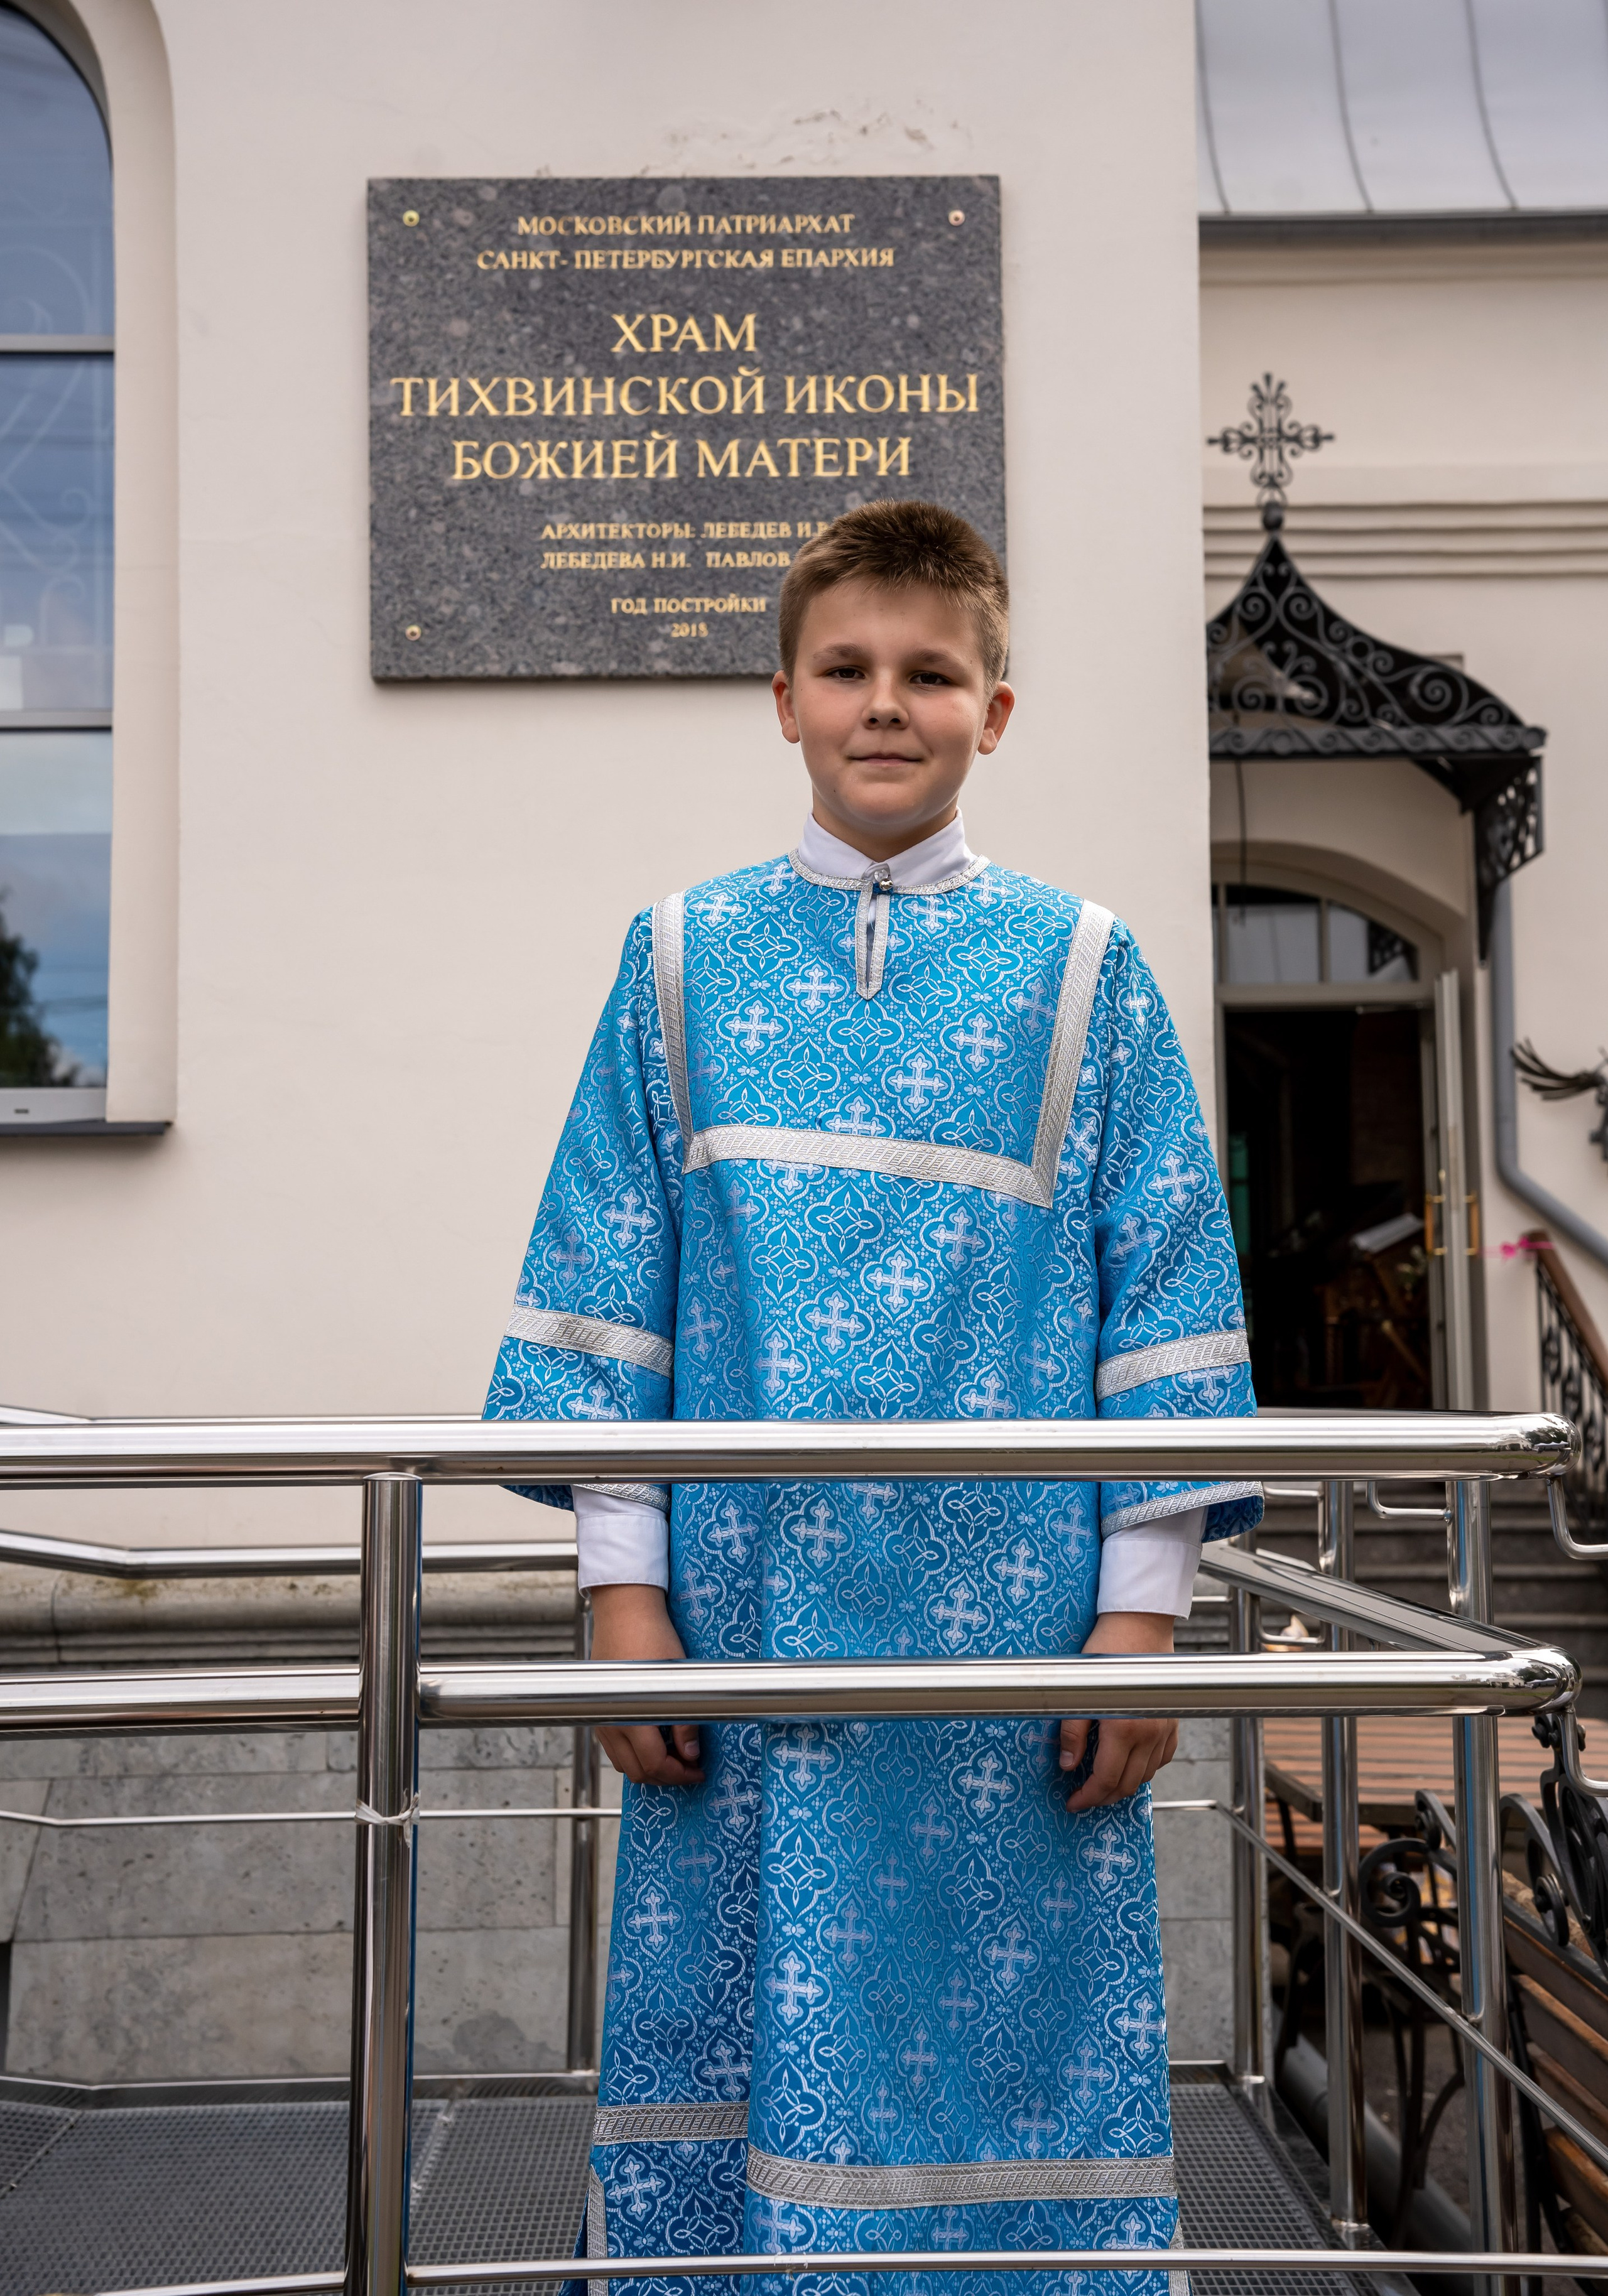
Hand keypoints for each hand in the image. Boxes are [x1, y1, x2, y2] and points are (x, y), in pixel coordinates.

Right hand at [588, 1583, 704, 1786]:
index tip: (698, 1770)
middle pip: (638, 1772)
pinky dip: (635, 1754)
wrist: (624, 1611)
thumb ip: (684, 1721)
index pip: (655, 1765)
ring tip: (675, 1754)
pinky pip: (615, 1749)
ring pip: (624, 1764)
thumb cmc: (651, 1636)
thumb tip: (691, 1754)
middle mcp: (611, 1722)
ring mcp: (602, 1718)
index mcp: (631, 1715)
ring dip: (649, 1766)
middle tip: (690, 1766)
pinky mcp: (601, 1711)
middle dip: (666, 1775)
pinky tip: (655, 1740)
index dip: (680, 1774)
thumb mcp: (677, 1678)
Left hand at [1060, 1610, 1178, 1812]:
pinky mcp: (1172, 1721)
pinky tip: (1130, 1763)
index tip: (1073, 1802)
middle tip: (1084, 1797)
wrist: (1139, 1624)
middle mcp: (1149, 1733)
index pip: (1105, 1779)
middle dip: (1104, 1796)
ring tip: (1103, 1783)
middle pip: (1127, 1783)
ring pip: (1146, 1775)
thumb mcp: (1080, 1690)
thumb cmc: (1108, 1650)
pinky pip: (1162, 1758)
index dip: (1087, 1796)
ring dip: (1124, 1784)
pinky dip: (1145, 1768)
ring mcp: (1164, 1728)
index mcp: (1124, 1728)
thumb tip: (1068, 1764)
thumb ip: (1073, 1731)